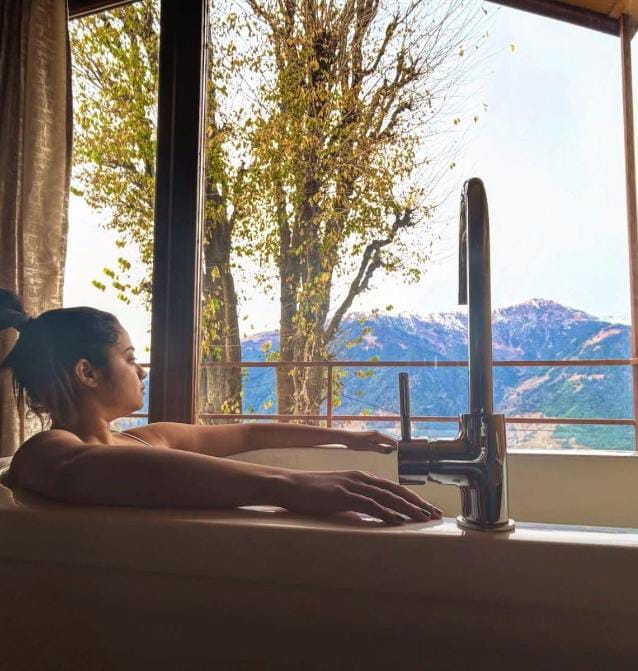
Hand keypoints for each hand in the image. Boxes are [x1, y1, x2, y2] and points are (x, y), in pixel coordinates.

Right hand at [279, 469, 441, 524]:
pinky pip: (369, 504)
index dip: (412, 498)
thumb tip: (370, 516)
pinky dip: (385, 512)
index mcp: (361, 477)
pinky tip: (397, 521)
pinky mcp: (342, 494)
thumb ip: (356, 502)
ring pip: (387, 497)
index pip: (393, 488)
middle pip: (396, 491)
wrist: (289, 485)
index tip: (427, 509)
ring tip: (423, 519)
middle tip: (435, 514)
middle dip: (418, 503)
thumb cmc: (312, 493)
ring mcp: (352, 484)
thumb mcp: (339, 496)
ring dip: (407, 508)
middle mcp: (361, 478)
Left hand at [343, 429, 397, 453]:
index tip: (401, 454)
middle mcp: (378, 434)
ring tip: (392, 454)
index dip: (397, 448)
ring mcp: (374, 434)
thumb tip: (390, 451)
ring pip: (385, 440)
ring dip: (389, 446)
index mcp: (378, 436)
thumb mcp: (369, 448)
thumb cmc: (356, 443)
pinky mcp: (371, 436)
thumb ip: (380, 449)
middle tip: (399, 456)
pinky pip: (380, 441)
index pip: (392, 441)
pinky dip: (384, 445)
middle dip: (394, 447)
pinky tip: (383, 450)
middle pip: (390, 440)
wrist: (346, 437)